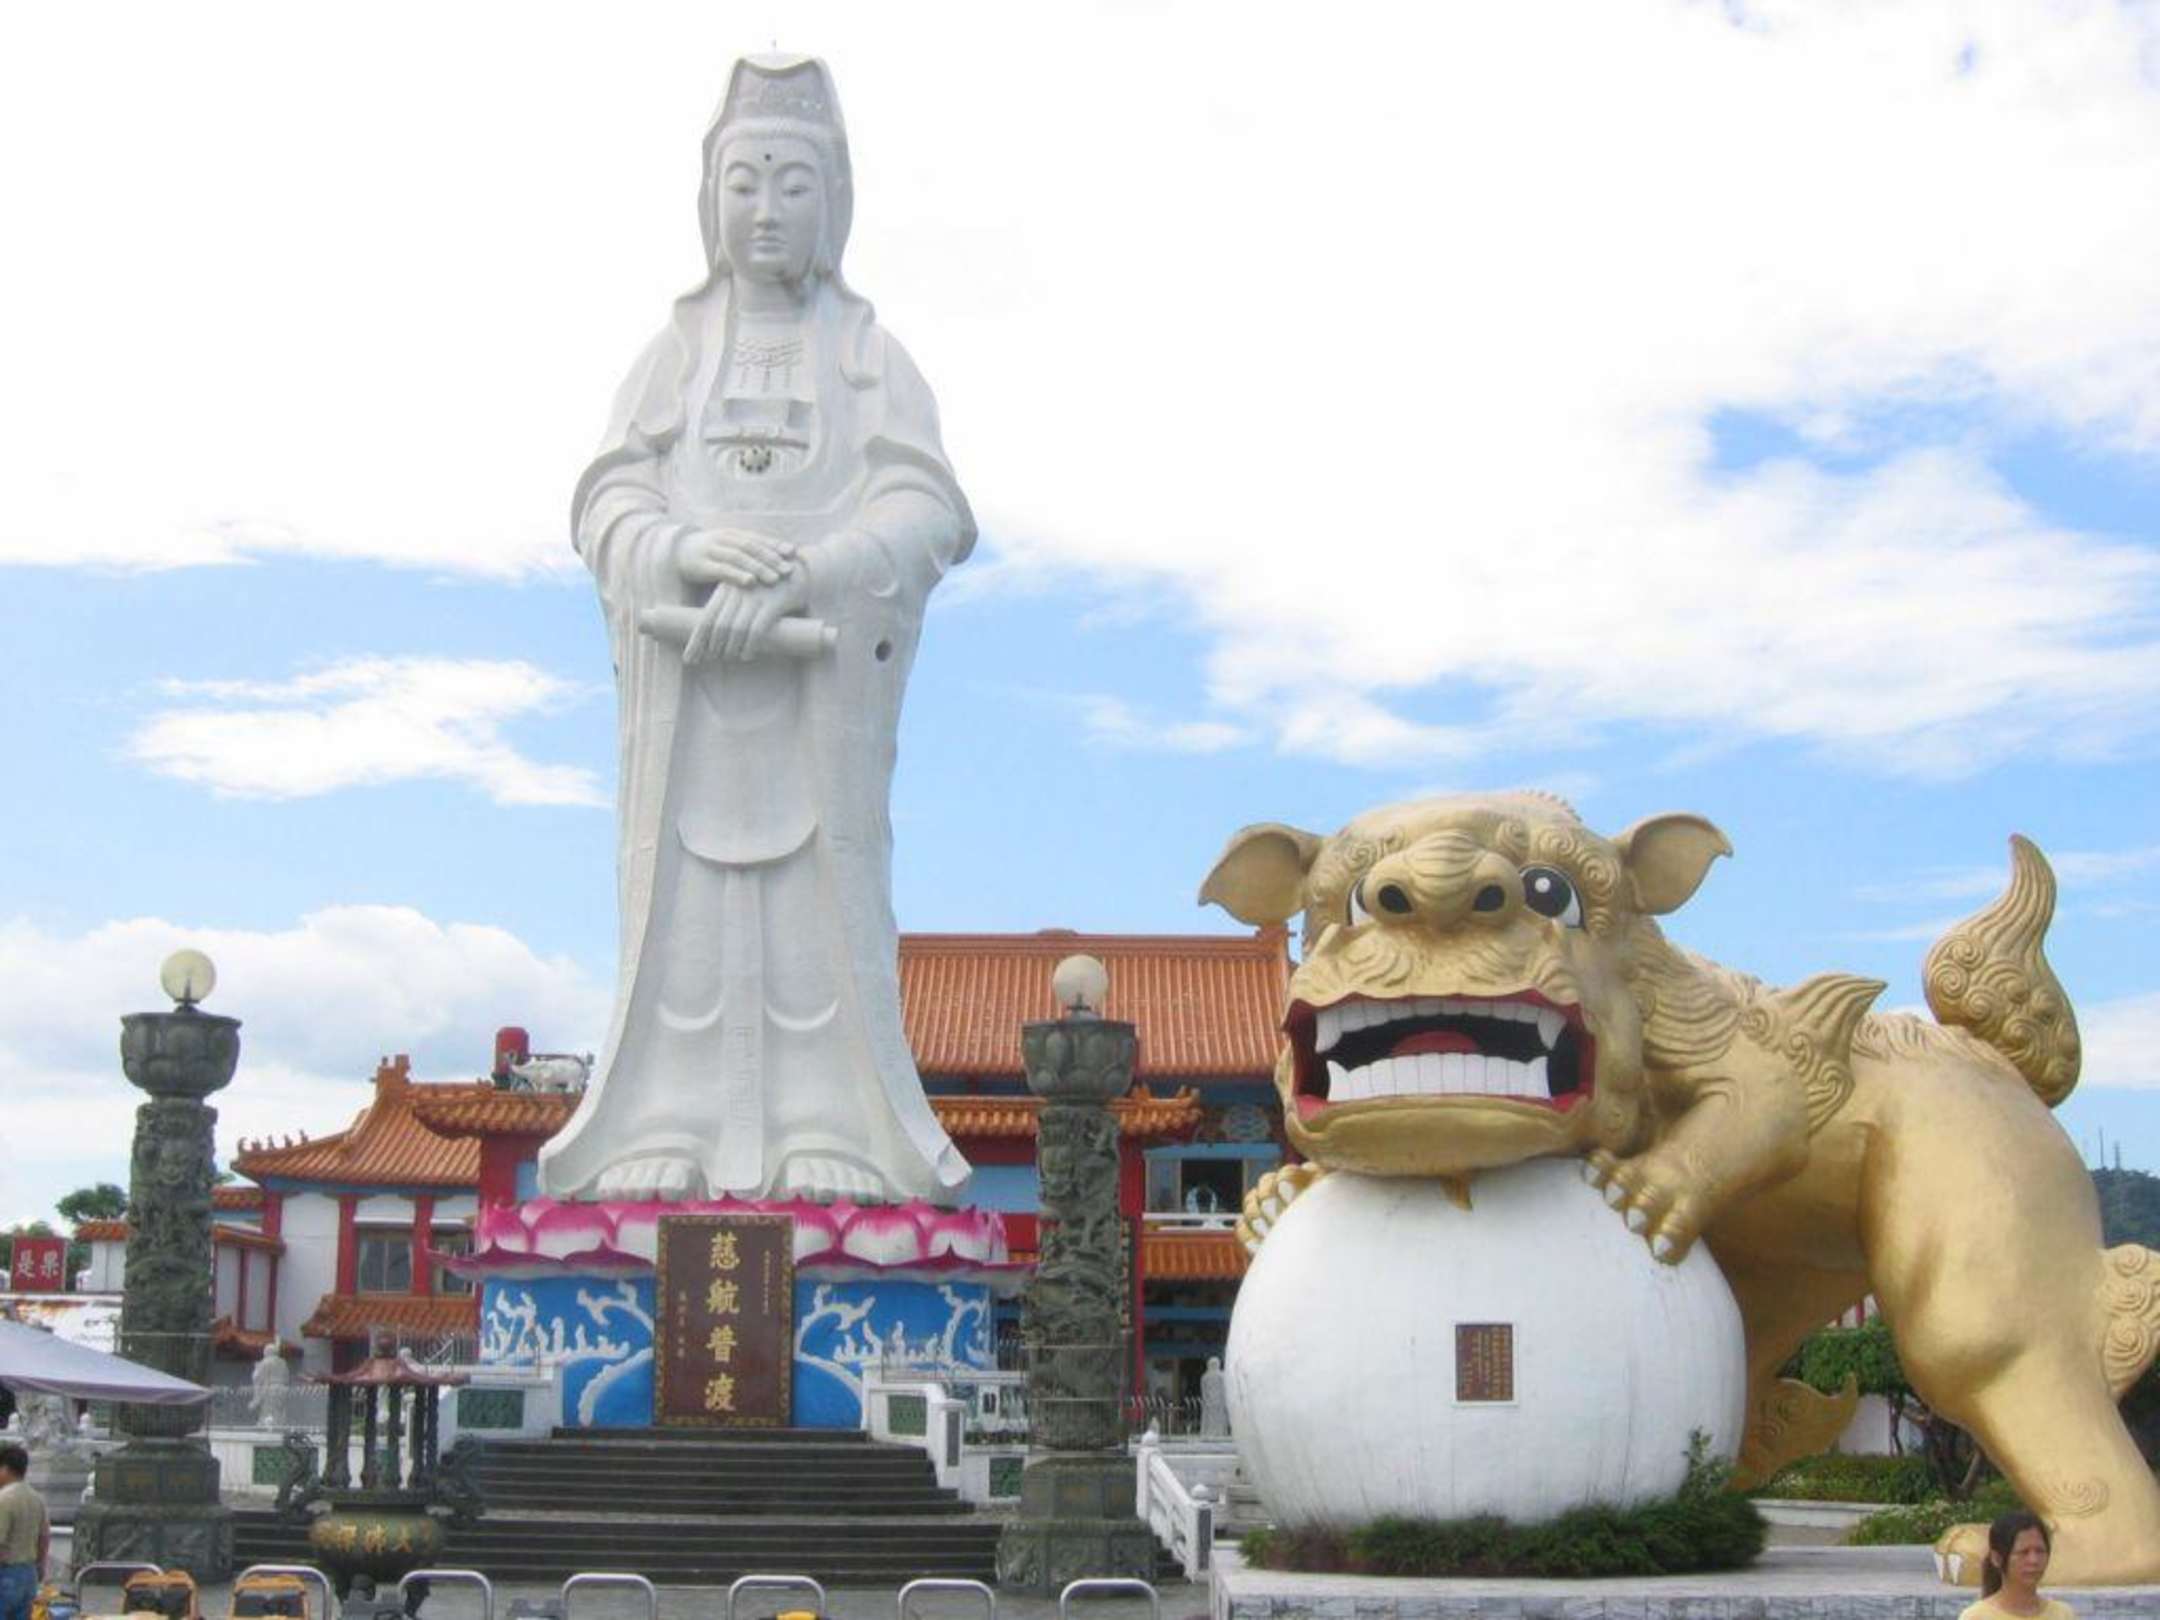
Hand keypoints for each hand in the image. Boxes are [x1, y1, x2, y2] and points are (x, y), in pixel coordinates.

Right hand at [677, 527, 796, 588]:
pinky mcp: (702, 565)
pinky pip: (721, 569)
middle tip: (788, 571)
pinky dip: (737, 575)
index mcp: (735, 534)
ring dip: (758, 568)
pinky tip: (750, 582)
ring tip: (774, 579)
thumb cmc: (713, 553)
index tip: (793, 553)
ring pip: (738, 557)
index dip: (776, 544)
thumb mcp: (731, 548)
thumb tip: (783, 560)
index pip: (758, 538)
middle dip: (771, 558)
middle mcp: (725, 539)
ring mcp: (712, 551)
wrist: (679, 552)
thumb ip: (751, 552)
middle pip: (751, 547)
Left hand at [683, 569, 812, 663]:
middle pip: (717, 624)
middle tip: (708, 660)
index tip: (690, 658)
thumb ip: (732, 609)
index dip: (696, 640)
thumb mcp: (745, 592)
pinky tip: (748, 655)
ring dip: (730, 648)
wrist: (800, 569)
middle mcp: (737, 592)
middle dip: (710, 647)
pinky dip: (750, 645)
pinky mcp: (772, 602)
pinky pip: (757, 629)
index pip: (705, 618)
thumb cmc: (769, 587)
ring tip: (730, 658)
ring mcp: (754, 597)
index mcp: (726, 589)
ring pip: (735, 628)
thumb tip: (717, 638)